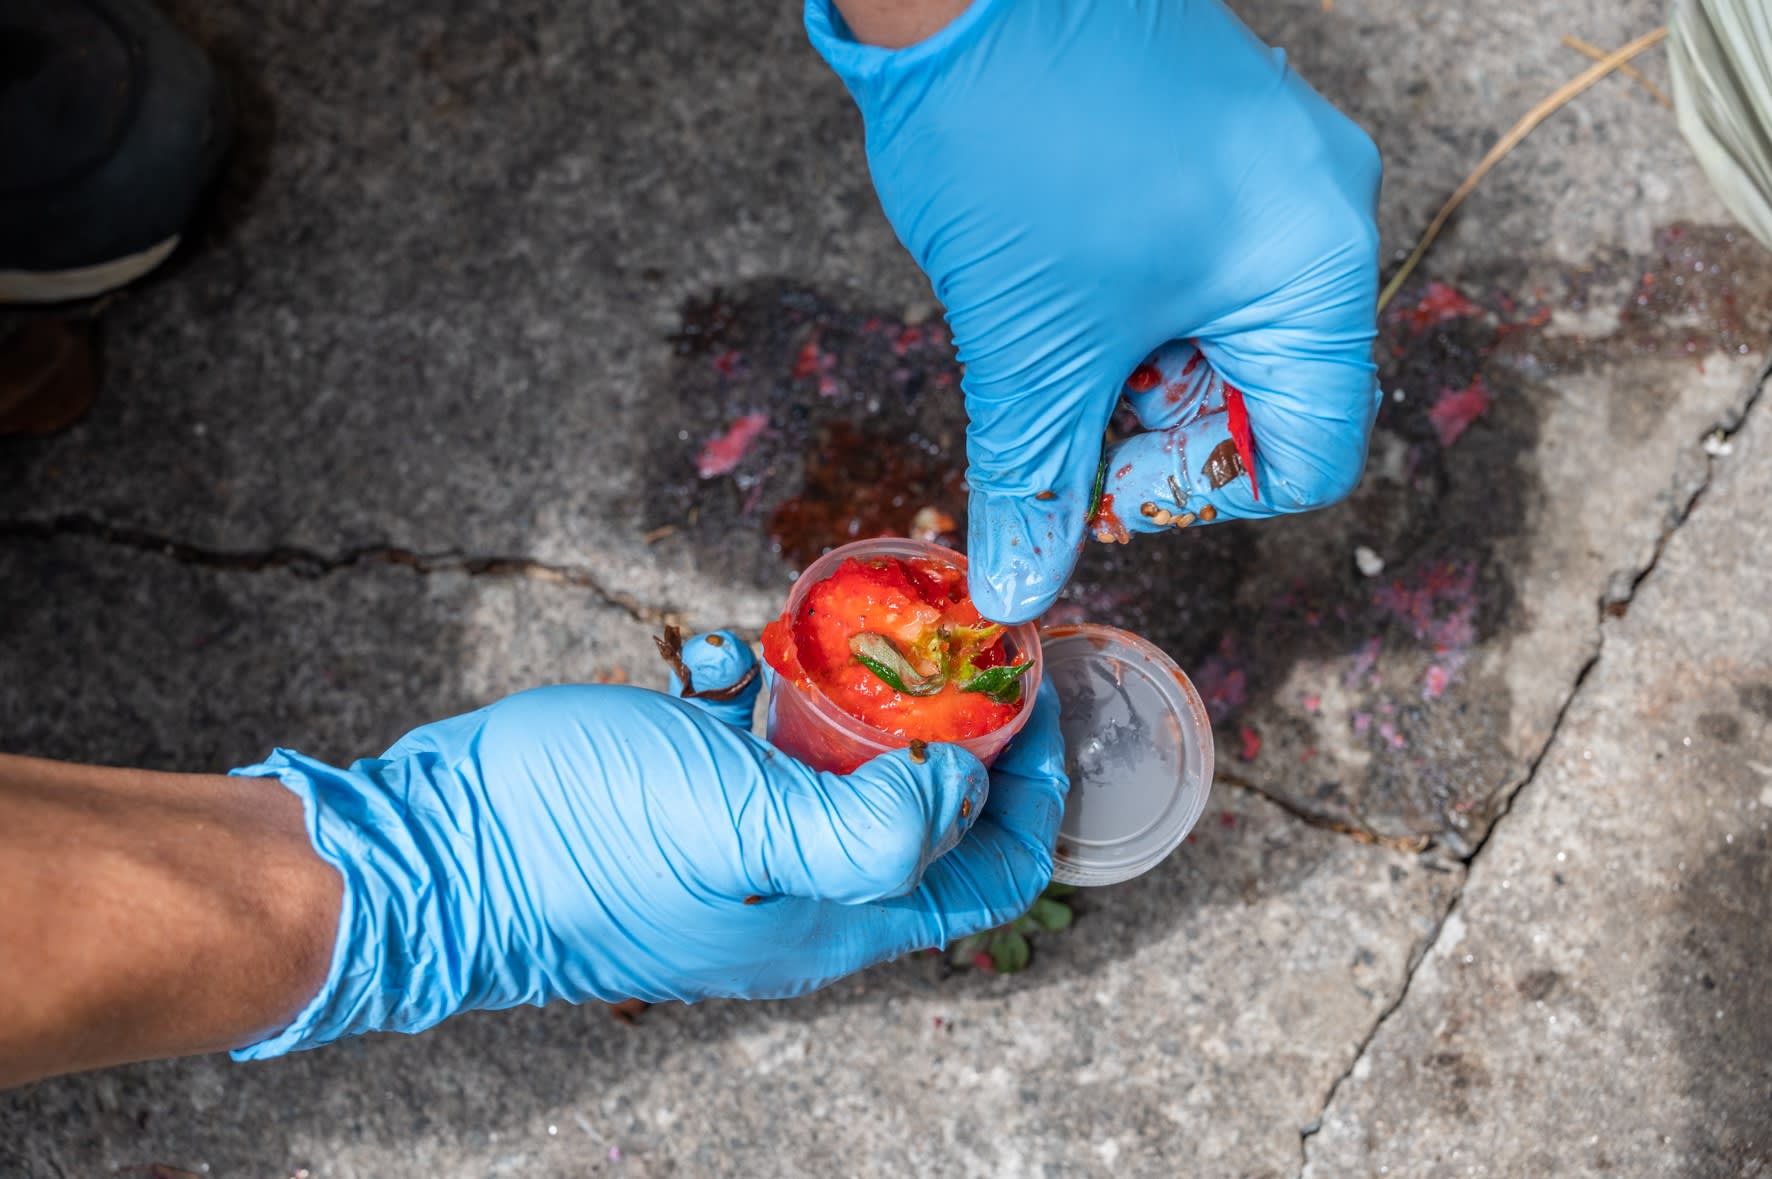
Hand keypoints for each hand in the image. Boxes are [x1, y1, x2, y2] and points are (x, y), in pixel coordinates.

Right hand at [231, 632, 1067, 1057]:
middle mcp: (801, 891)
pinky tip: (719, 655)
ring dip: (850, 694)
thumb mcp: (746, 826)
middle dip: (947, 721)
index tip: (1033, 689)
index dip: (1031, 789)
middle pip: (923, 810)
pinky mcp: (684, 797)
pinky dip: (753, 688)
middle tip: (949, 629)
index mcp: (834, 919)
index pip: (989, 874)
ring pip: (839, 762)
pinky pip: (752, 738)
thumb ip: (872, 827)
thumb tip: (965, 788)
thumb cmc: (583, 842)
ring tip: (838, 623)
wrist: (431, 848)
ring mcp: (740, 844)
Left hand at [812, 0, 1381, 620]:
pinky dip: (1129, 305)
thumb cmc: (1013, 139)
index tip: (1091, 477)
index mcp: (1316, 268)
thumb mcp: (1028, 341)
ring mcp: (1277, 166)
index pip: (1306, 459)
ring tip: (1045, 336)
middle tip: (1054, 411)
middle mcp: (1325, 214)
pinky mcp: (1221, 137)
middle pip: (1265, 399)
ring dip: (1130, 368)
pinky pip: (1199, 266)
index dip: (1189, 498)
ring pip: (1223, 334)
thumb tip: (1021, 589)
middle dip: (1150, 430)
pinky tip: (1057, 285)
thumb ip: (1036, 478)